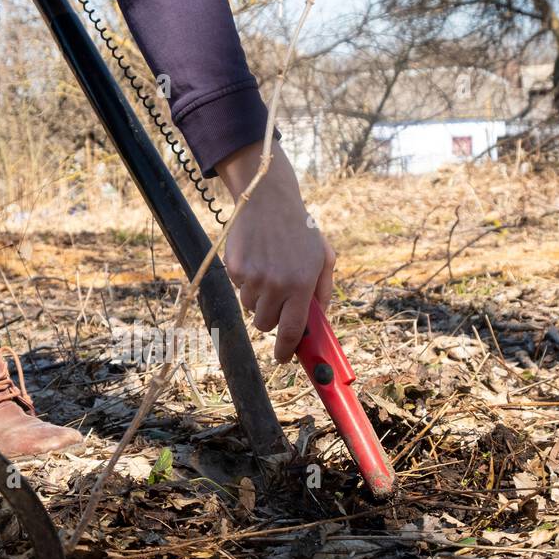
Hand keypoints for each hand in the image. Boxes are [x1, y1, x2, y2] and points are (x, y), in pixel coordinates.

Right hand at [215, 140, 335, 362]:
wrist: (267, 199)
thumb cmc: (300, 231)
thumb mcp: (324, 258)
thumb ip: (323, 293)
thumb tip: (317, 323)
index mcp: (302, 284)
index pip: (291, 331)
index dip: (286, 351)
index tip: (283, 358)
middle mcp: (276, 284)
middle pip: (265, 324)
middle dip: (271, 317)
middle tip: (278, 298)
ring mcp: (252, 277)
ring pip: (250, 308)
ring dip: (258, 298)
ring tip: (268, 270)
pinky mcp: (234, 268)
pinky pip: (238, 289)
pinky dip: (246, 281)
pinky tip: (256, 258)